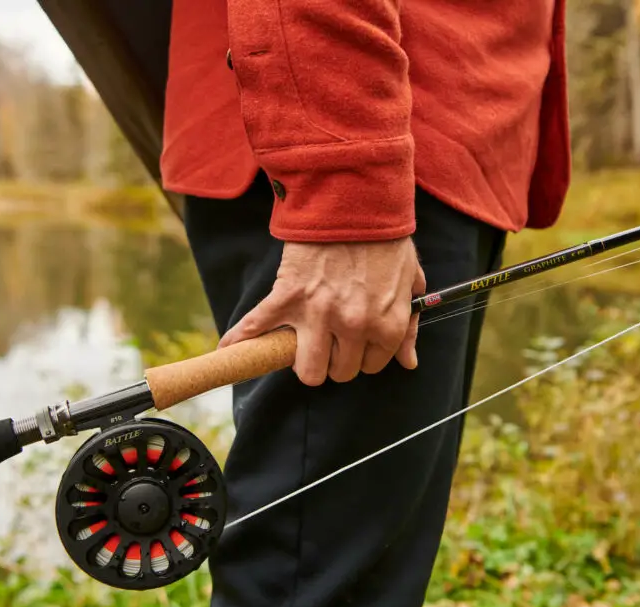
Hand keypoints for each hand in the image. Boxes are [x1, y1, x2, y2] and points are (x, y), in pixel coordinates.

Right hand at [218, 237, 425, 385]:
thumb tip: (408, 362)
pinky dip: (240, 340)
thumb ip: (408, 326)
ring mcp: (319, 314)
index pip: (370, 366)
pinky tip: (230, 348)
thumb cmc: (384, 239)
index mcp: (386, 325)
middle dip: (334, 359)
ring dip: (303, 360)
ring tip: (303, 343)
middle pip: (337, 373)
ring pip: (306, 369)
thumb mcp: (409, 281)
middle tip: (330, 339)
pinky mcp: (287, 296)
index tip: (355, 343)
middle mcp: (354, 326)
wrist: (355, 200)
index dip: (362, 356)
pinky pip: (258, 328)